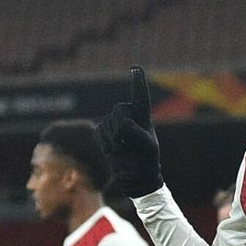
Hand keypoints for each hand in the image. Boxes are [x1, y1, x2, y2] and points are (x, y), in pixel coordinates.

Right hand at [94, 66, 163, 197]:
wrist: (136, 177)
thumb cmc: (146, 161)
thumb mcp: (147, 147)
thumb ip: (136, 133)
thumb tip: (123, 124)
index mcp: (143, 117)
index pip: (140, 97)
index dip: (137, 82)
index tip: (136, 68)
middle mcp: (128, 117)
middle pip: (119, 110)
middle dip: (122, 127)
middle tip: (128, 145)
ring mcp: (115, 125)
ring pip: (108, 123)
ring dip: (114, 140)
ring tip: (124, 150)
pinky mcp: (103, 133)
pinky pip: (98, 132)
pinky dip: (105, 144)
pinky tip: (113, 151)